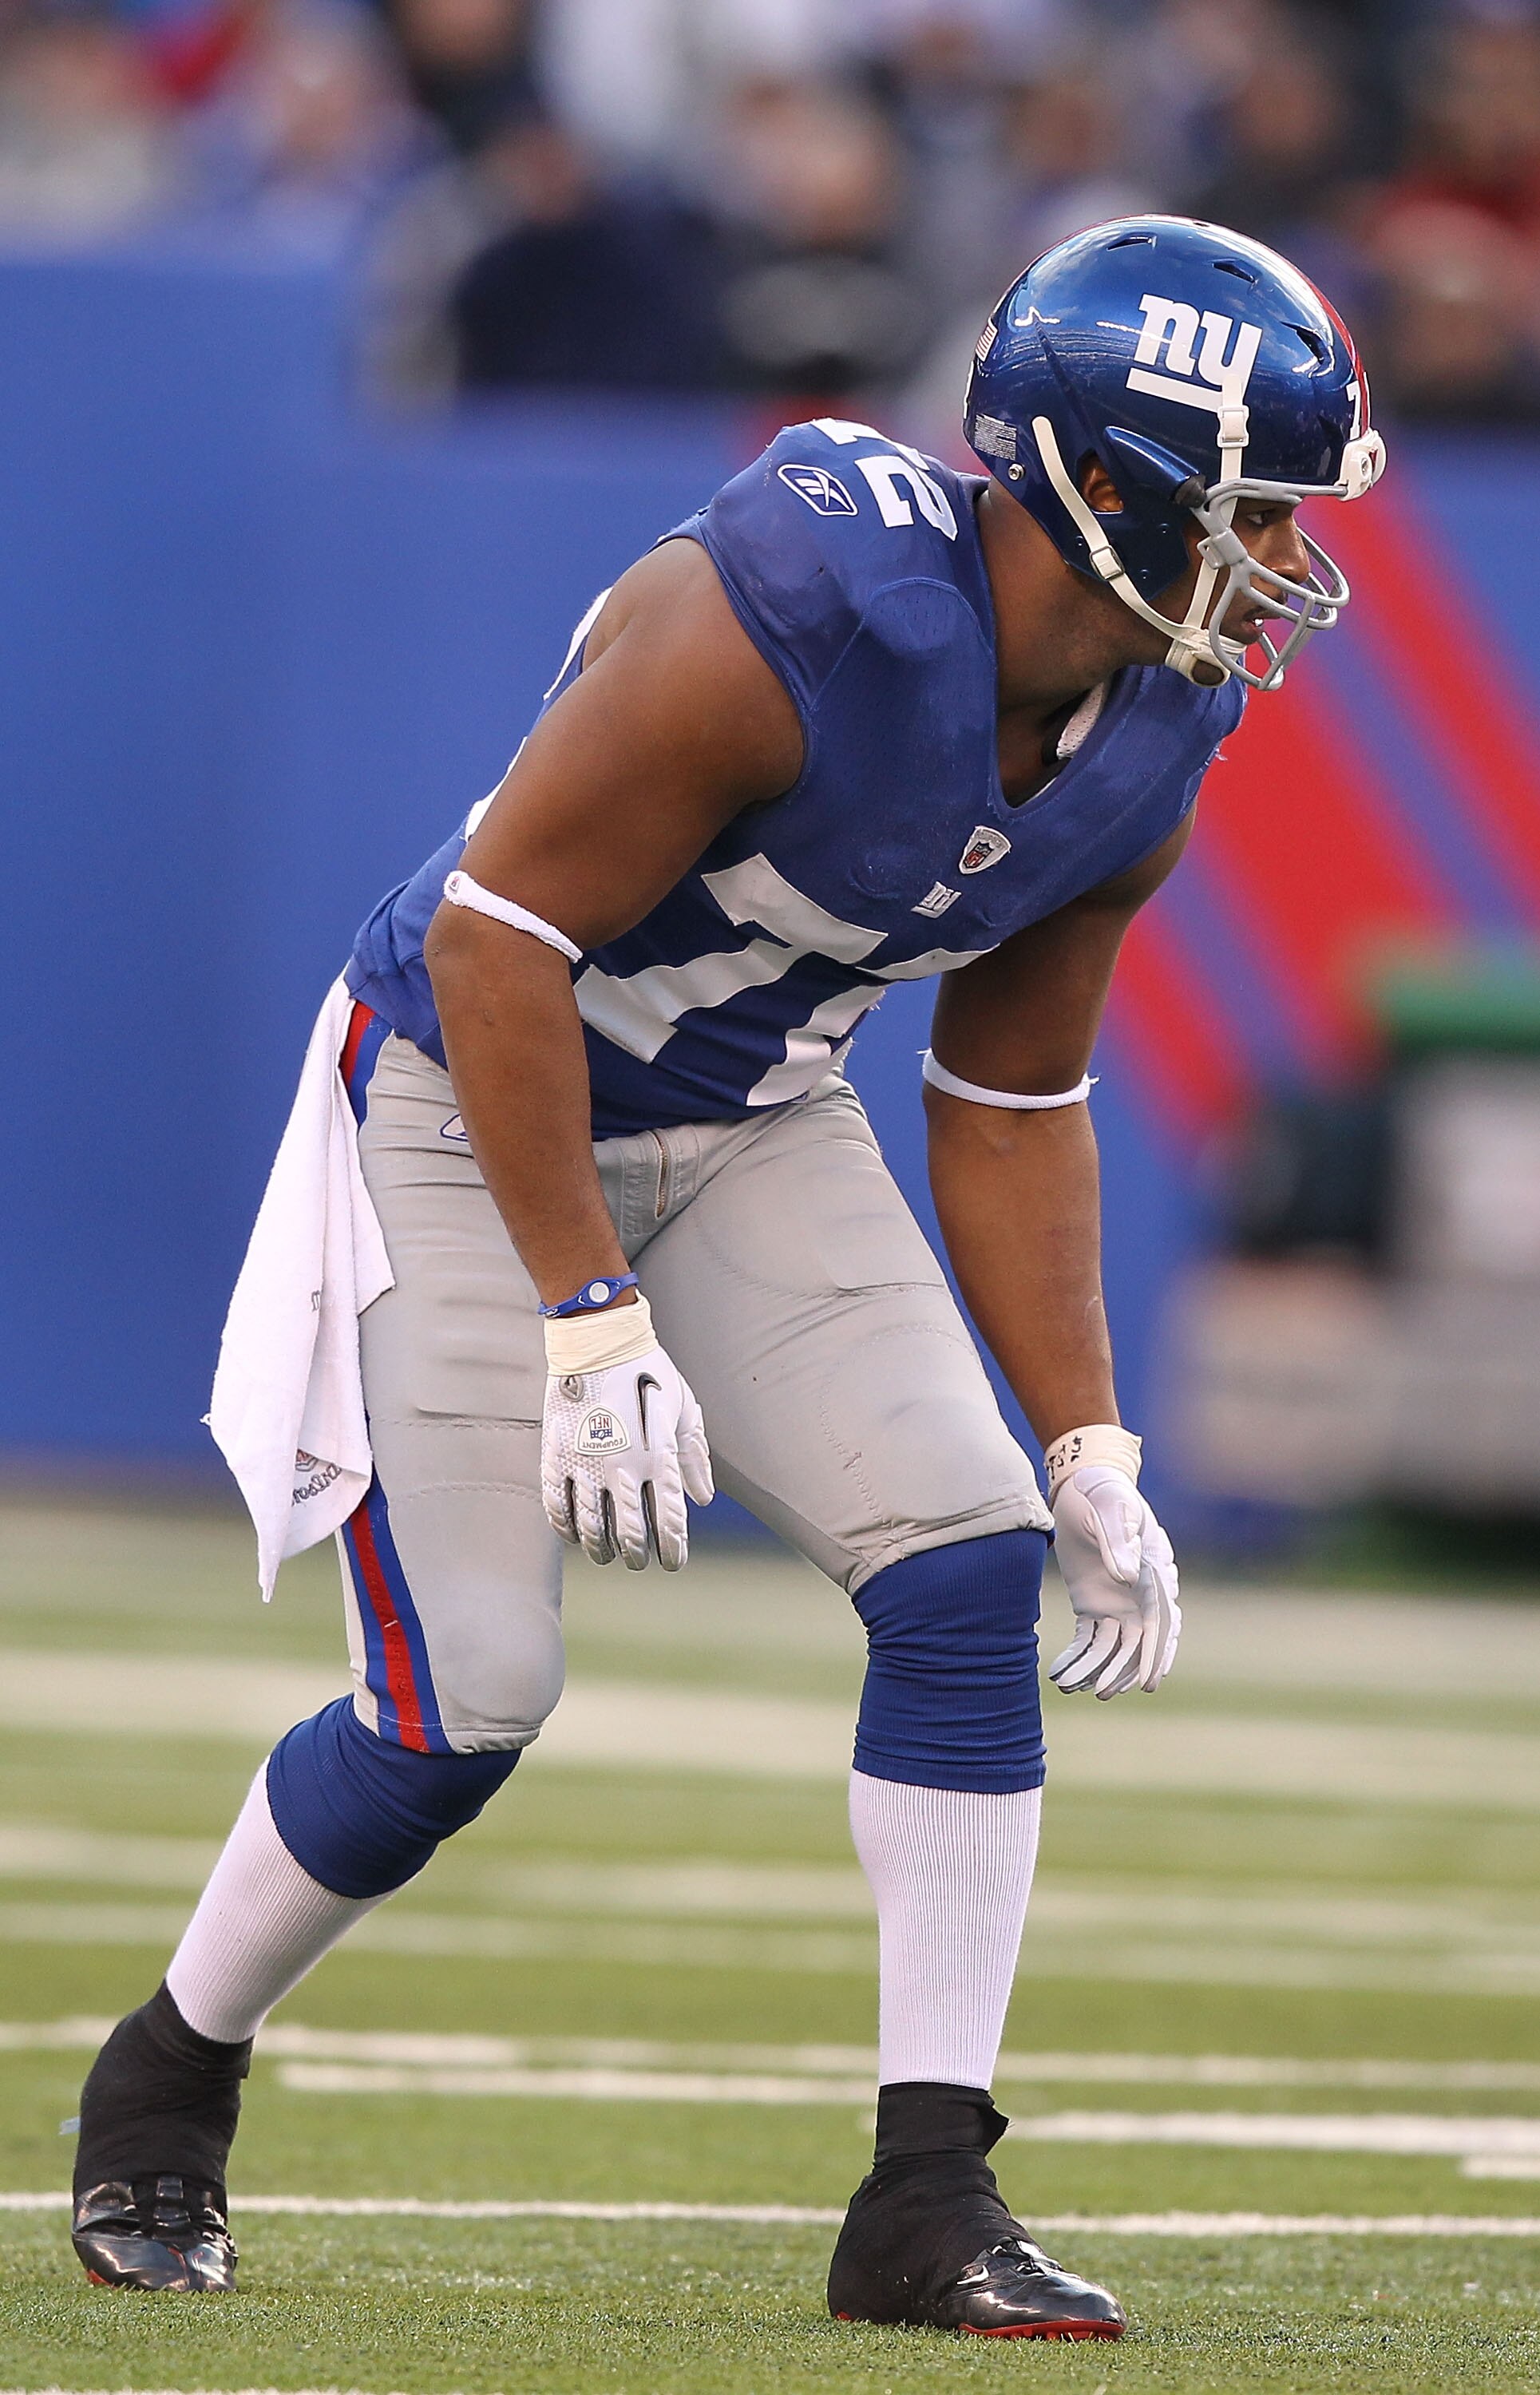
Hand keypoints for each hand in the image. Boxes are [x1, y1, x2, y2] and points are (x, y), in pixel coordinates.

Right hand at [541, 1296, 712, 1570]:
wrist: (598, 1339)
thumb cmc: (649, 1372)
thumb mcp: (683, 1409)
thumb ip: (694, 1457)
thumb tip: (703, 1498)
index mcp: (659, 1456)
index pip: (668, 1522)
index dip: (672, 1550)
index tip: (673, 1562)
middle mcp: (623, 1467)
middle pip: (630, 1535)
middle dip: (638, 1556)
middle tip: (640, 1561)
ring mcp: (586, 1463)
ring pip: (592, 1529)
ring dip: (602, 1550)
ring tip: (608, 1556)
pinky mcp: (557, 1455)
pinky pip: (557, 1506)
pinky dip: (566, 1529)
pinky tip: (574, 1536)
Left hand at [1047, 1465, 1180, 1698]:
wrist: (1083, 1484)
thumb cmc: (1104, 1493)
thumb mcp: (1111, 1510)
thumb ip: (1120, 1540)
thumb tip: (1128, 1577)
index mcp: (1154, 1573)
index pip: (1161, 1621)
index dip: (1156, 1653)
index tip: (1149, 1681)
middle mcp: (1140, 1594)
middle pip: (1139, 1641)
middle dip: (1123, 1670)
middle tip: (1105, 1693)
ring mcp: (1117, 1601)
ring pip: (1113, 1646)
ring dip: (1098, 1669)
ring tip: (1076, 1689)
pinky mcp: (1093, 1603)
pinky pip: (1089, 1637)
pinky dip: (1079, 1657)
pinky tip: (1063, 1674)